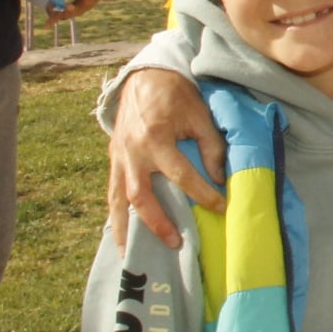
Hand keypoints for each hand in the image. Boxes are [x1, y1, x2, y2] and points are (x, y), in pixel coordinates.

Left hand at [50, 0, 119, 23]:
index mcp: (88, 2)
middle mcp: (79, 9)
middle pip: (85, 5)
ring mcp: (68, 12)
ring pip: (71, 12)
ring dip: (71, 10)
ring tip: (70, 7)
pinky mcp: (56, 13)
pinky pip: (54, 18)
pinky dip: (50, 22)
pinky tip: (46, 27)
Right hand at [110, 68, 224, 248]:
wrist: (145, 76)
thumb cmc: (176, 95)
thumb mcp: (200, 115)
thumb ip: (211, 146)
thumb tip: (219, 178)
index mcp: (155, 139)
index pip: (182, 176)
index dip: (204, 194)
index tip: (221, 208)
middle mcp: (132, 153)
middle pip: (141, 197)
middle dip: (158, 223)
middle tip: (177, 243)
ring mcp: (118, 157)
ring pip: (118, 200)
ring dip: (125, 229)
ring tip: (131, 255)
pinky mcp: (112, 158)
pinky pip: (111, 192)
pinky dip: (115, 214)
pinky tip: (119, 235)